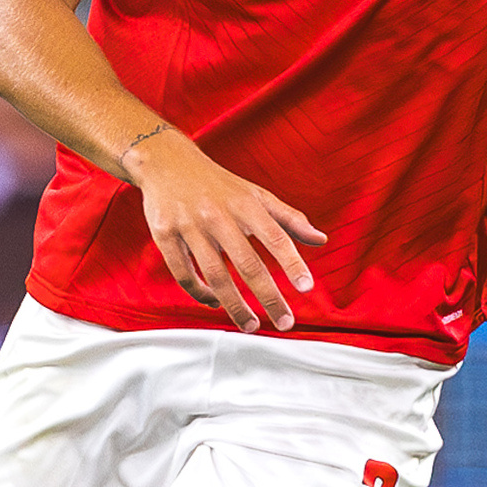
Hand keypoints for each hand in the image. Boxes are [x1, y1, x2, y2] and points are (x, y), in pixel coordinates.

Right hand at [120, 125, 326, 332]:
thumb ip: (289, 218)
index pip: (275, 236)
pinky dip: (200, 293)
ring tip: (251, 325)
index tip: (306, 288)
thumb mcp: (255, 195)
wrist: (166, 161)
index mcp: (245, 204)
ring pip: (215, 275)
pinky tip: (215, 302)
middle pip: (247, 263)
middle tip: (284, 323)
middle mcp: (218, 215)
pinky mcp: (164, 235)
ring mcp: (189, 226)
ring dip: (235, 305)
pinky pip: (184, 274)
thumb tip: (321, 239)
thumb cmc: (218, 184)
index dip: (292, 263)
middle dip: (268, 297)